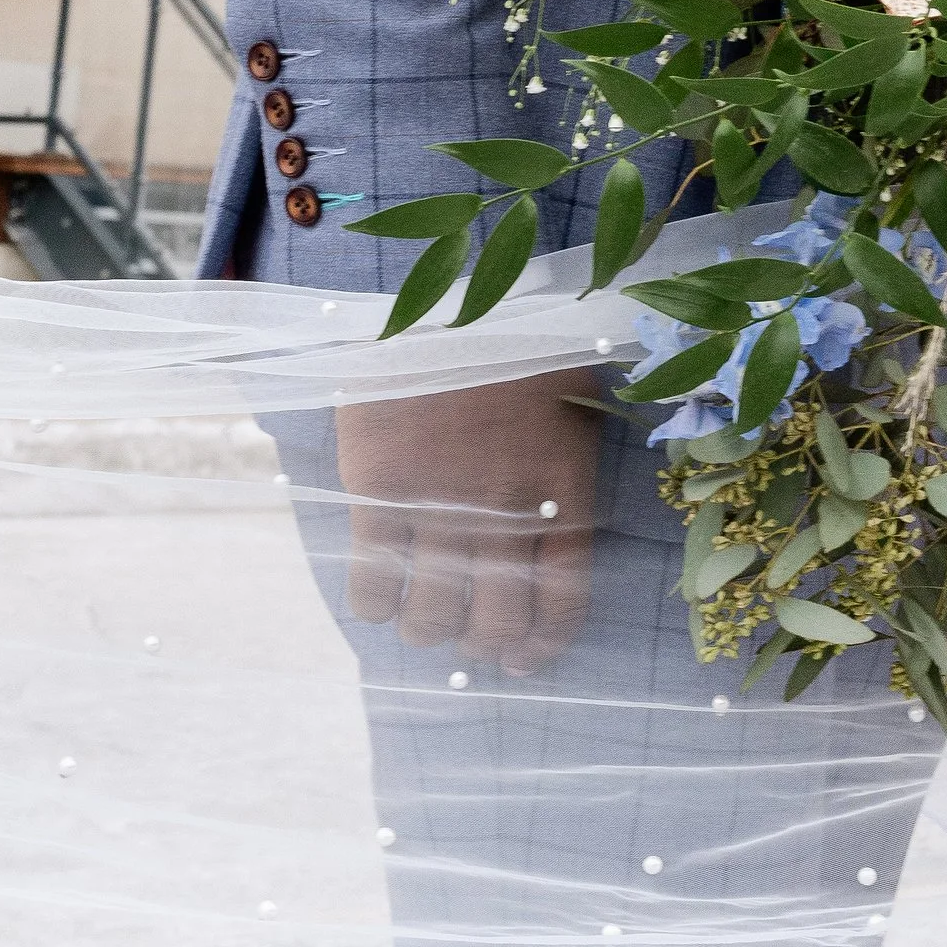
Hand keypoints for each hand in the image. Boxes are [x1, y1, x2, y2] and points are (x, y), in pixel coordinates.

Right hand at [335, 364, 603, 673]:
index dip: (541, 645)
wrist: (446, 287)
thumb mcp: (573, 407)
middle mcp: (508, 511)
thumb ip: (565, 482)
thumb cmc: (521, 343)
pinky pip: (373, 585)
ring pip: (432, 619)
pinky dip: (376, 605)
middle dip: (483, 643)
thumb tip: (553, 555)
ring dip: (428, 630)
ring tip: (425, 615)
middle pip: (495, 624)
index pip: (562, 602)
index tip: (523, 659)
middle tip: (470, 633)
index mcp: (565, 488)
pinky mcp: (378, 493)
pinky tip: (381, 593)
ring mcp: (440, 505)